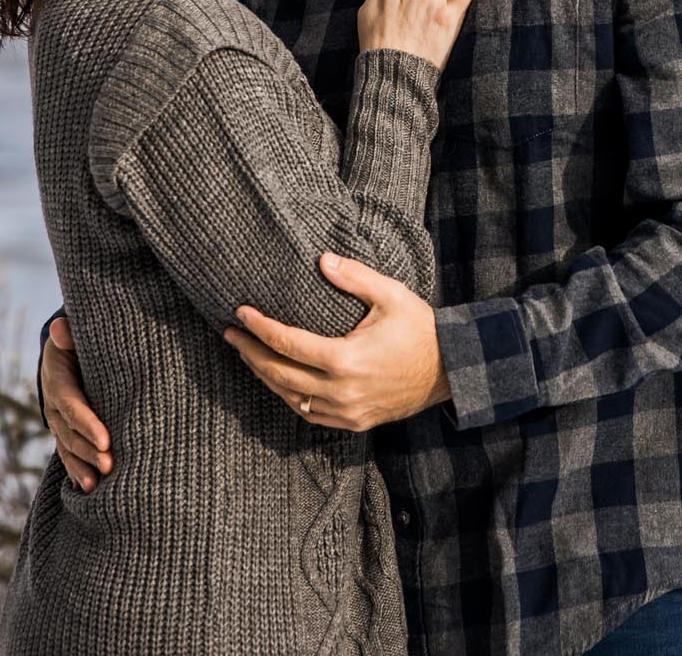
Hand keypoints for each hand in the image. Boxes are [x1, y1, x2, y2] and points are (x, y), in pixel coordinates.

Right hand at [41, 316, 112, 488]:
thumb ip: (69, 334)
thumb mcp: (72, 336)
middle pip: (71, 434)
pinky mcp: (65, 433)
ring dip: (82, 468)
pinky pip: (68, 455)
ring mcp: (58, 423)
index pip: (72, 407)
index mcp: (57, 382)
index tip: (106, 440)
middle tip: (110, 466)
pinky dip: (76, 472)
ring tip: (96, 487)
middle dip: (89, 452)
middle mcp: (54, 407)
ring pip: (68, 449)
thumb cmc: (77, 342)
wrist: (65, 352)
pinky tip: (86, 491)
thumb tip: (61, 328)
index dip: (87, 424)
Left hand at [222, 254, 450, 431]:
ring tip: (247, 355)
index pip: (287, 344)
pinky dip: (289, 397)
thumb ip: (354, 277)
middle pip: (279, 374)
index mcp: (346, 359)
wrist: (451, 370)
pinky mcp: (354, 422)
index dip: (259, 328)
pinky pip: (309, 414)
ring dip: (264, 377)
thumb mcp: (391, 295)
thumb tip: (321, 259)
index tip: (240, 313)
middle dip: (250, 353)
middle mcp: (342, 391)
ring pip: (290, 399)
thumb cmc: (420, 329)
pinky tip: (279, 380)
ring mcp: (347, 411)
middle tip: (230, 334)